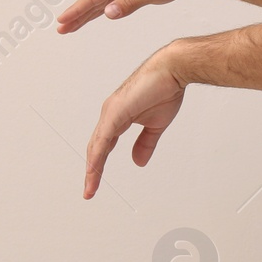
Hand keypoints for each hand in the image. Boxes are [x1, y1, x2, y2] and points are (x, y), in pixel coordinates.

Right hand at [57, 0, 198, 33]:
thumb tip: (108, 13)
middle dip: (76, 14)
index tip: (63, 20)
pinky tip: (92, 16)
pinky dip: (98, 9)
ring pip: (99, 0)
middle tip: (61, 28)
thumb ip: (130, 3)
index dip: (77, 10)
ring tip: (70, 26)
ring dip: (84, 13)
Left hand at [83, 48, 186, 197]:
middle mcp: (110, 114)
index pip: (104, 146)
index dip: (99, 164)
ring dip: (92, 167)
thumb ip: (145, 143)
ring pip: (96, 145)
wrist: (172, 70)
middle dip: (92, 170)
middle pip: (96, 148)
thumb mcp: (155, 125)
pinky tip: (94, 167)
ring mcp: (111, 112)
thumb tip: (137, 162)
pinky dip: (97, 155)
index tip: (96, 182)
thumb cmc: (164, 90)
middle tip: (90, 190)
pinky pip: (103, 138)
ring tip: (90, 186)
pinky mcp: (116, 111)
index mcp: (118, 118)